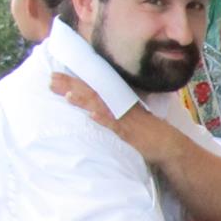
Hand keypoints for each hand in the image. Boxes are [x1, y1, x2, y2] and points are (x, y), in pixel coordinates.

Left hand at [51, 72, 176, 165]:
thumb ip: (110, 113)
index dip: (75, 82)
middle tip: (51, 79)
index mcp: (118, 101)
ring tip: (66, 94)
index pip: (93, 88)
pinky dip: (104, 119)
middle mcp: (120, 106)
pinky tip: (93, 115)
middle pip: (93, 93)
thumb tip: (92, 110)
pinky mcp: (130, 132)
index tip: (56, 75)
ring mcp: (125, 118)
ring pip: (102, 105)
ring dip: (84, 100)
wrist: (169, 144)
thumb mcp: (126, 118)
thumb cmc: (147, 133)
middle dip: (72, 85)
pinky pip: (116, 124)